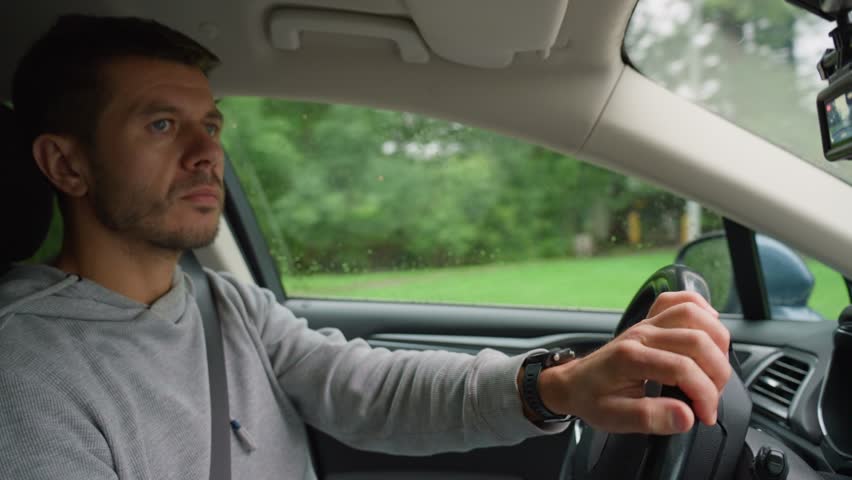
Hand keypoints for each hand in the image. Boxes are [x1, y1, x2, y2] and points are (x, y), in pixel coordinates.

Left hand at [537, 291, 731, 434]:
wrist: (573, 383)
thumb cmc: (592, 399)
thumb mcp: (615, 419)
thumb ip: (651, 418)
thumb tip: (686, 416)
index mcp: (630, 358)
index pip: (683, 368)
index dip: (704, 395)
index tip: (705, 415)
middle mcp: (641, 334)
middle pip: (697, 340)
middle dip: (717, 373)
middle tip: (711, 398)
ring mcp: (647, 324)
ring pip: (694, 314)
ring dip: (717, 342)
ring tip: (714, 371)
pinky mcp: (651, 321)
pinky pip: (679, 300)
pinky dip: (702, 309)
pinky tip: (709, 330)